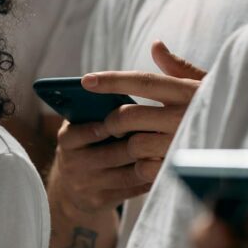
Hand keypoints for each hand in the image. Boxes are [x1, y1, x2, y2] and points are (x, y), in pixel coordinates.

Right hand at [48, 41, 204, 215]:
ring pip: (130, 168)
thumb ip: (117, 92)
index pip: (88, 126)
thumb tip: (157, 46)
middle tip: (176, 129)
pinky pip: (135, 188)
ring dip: (155, 157)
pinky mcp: (100, 201)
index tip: (138, 112)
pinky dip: (155, 176)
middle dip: (145, 139)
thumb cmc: (88, 144)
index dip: (113, 121)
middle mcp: (73, 161)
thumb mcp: (89, 120)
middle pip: (116, 148)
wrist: (71, 192)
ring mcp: (87, 183)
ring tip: (179, 146)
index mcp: (67, 137)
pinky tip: (171, 164)